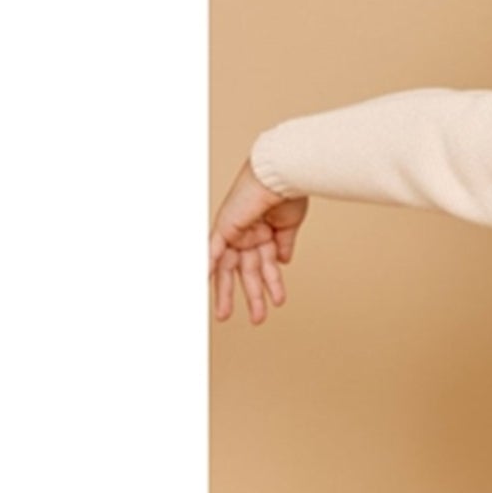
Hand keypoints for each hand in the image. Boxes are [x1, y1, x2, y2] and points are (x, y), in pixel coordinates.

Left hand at [209, 160, 309, 324]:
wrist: (282, 174)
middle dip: (251, 296)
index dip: (270, 284)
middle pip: (246, 272)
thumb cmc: (288, 192)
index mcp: (264, 234)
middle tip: (255, 318)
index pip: (265, 265)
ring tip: (227, 316)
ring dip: (228, 293)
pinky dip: (206, 266)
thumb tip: (283, 262)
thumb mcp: (289, 226)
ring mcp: (234, 232)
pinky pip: (211, 250)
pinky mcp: (224, 227)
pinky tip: (202, 283)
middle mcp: (247, 235)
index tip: (275, 300)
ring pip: (228, 269)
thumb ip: (283, 245)